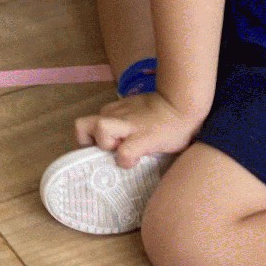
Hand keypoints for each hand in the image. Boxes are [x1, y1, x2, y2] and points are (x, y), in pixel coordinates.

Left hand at [74, 91, 202, 167]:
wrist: (183, 105)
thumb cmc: (161, 114)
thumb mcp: (134, 113)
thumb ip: (121, 123)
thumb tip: (115, 143)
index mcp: (112, 112)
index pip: (87, 126)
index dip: (90, 140)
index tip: (103, 149)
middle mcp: (114, 116)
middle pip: (81, 125)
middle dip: (89, 142)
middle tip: (106, 151)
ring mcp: (127, 125)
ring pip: (100, 130)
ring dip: (107, 145)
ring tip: (122, 151)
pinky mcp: (142, 138)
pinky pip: (124, 153)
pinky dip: (126, 160)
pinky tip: (136, 160)